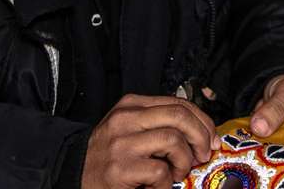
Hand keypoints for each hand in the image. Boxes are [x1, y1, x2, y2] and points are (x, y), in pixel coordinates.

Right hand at [81, 94, 221, 188]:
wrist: (72, 173)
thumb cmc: (107, 155)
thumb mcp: (129, 128)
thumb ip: (158, 124)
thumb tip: (200, 133)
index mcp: (131, 105)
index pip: (178, 103)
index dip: (202, 121)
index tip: (211, 138)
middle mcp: (126, 119)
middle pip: (180, 116)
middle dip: (201, 137)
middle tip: (203, 155)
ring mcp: (122, 144)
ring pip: (173, 141)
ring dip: (183, 162)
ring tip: (176, 173)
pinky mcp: (120, 169)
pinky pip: (160, 171)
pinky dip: (166, 184)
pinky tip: (158, 187)